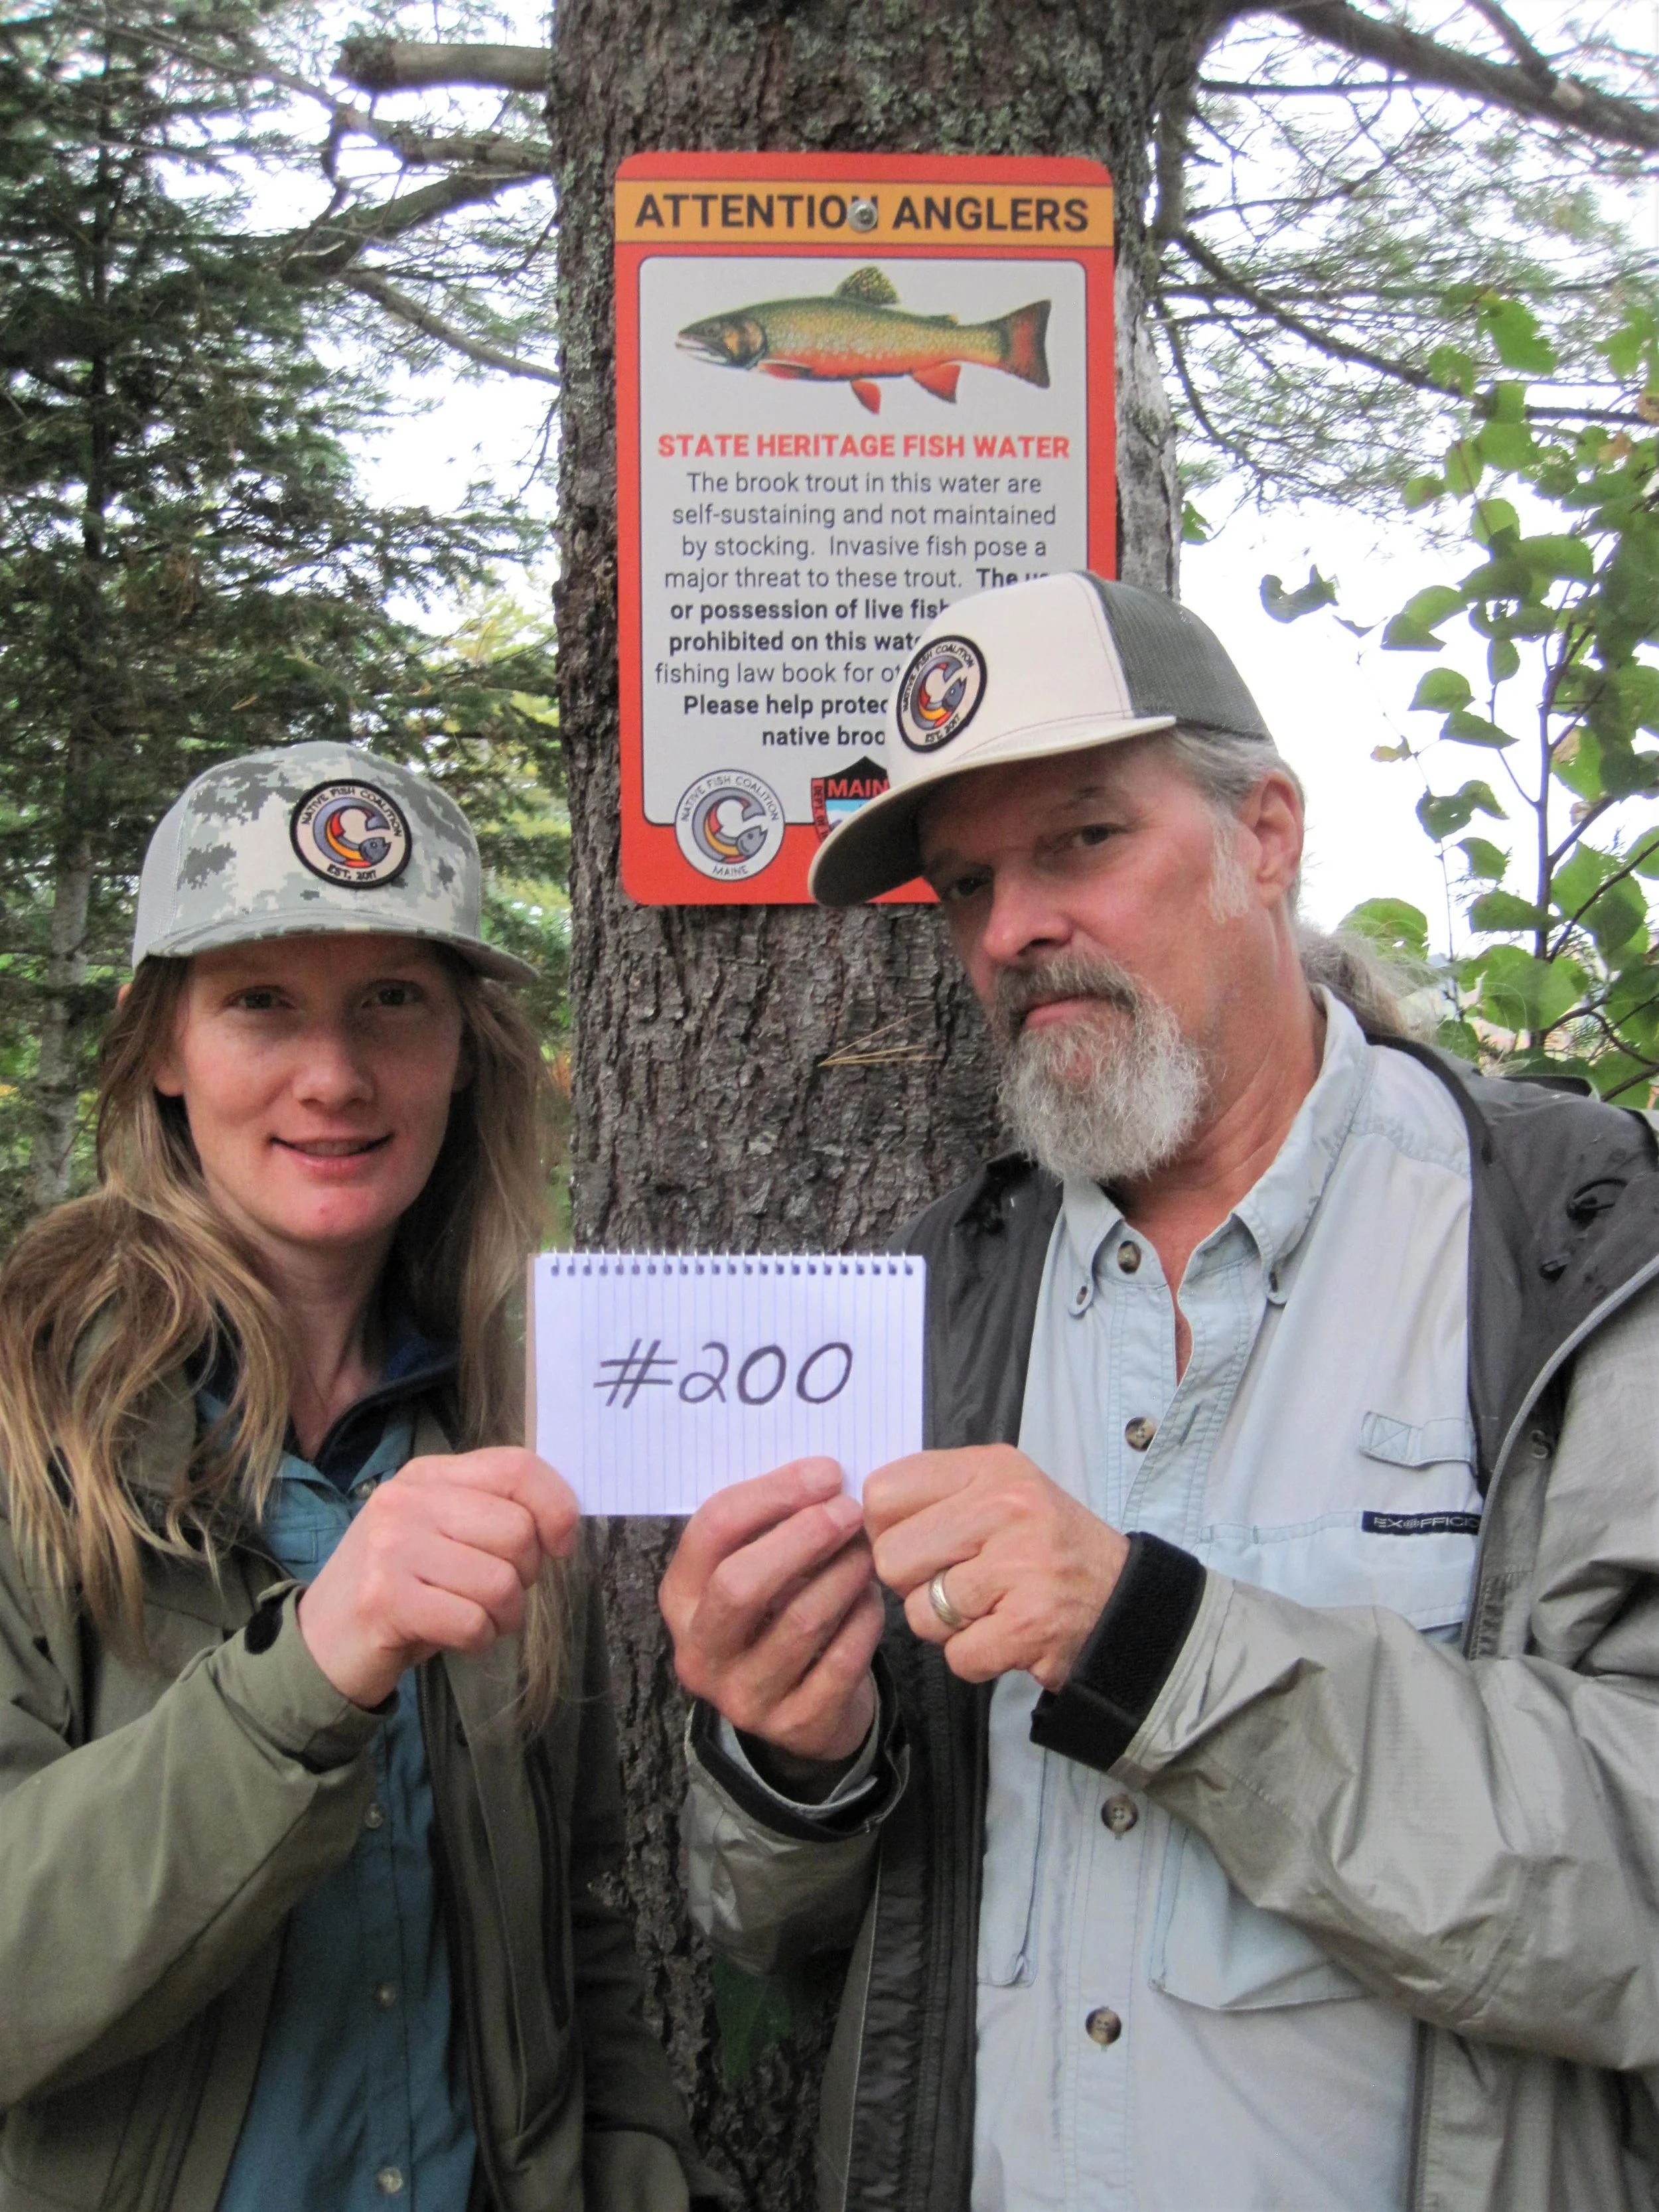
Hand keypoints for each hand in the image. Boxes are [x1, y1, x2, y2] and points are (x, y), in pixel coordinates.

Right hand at [298, 1447, 579, 1707]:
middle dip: (526, 1576)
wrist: (320, 1642)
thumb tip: (563, 1520)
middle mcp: (407, 1501)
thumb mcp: (442, 1534)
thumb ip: (491, 1513)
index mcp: (428, 1475)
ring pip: (500, 1582)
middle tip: (499, 1596)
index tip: (561, 1545)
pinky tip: (457, 1638)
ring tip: (479, 1620)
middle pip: (517, 1530)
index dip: (557, 1507)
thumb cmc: (400, 1587)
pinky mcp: (384, 1599)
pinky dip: (479, 1639)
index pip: (517, 1467)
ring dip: (505, 1616)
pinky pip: (472, 1621)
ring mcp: (390, 1547)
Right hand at [660, 1458, 882, 1764]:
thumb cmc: (778, 1611)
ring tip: (867, 1550)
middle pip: (742, 1583)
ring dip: (844, 1574)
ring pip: (801, 1620)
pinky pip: (841, 1659)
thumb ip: (772, 1523)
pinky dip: (864, 1619)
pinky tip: (872, 1597)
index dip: (773, 1494)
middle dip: (804, 1537)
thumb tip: (824, 1475)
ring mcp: (744, 1697)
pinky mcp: (795, 1724)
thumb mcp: (756, 1567)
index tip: (826, 1473)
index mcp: (680, 1597)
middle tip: (850, 1510)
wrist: (800, 1709)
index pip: (713, 1530)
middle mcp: (700, 1651)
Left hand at [864, 1446, 1128, 1689]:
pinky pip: (956, 1655)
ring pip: (920, 1612)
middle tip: (956, 1583)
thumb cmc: (1046, 1548)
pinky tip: (1004, 1636)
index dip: (884, 1529)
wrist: (1123, 1602)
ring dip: (945, 1625)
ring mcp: (1021, 1566)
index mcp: (991, 1467)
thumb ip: (935, 1494)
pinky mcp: (1030, 1625)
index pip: (884, 1492)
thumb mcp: (1001, 1491)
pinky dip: (975, 1658)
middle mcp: (1006, 1507)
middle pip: (891, 1557)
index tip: (914, 1543)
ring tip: (987, 1608)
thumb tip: (857, 1516)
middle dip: (912, 1584)